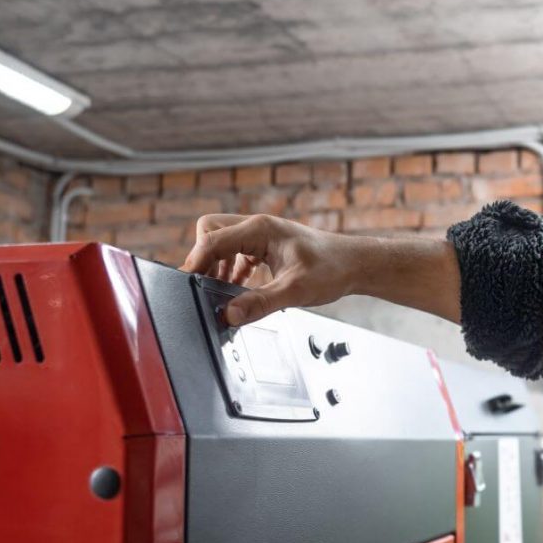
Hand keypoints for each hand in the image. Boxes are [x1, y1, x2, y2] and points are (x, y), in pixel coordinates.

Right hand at [181, 214, 359, 325]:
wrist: (355, 264)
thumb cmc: (332, 269)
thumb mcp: (294, 291)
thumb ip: (259, 303)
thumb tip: (229, 315)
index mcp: (260, 229)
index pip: (211, 239)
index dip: (195, 262)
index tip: (187, 285)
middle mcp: (257, 227)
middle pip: (210, 233)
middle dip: (203, 259)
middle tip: (205, 287)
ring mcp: (261, 235)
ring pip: (222, 242)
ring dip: (216, 265)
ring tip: (220, 291)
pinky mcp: (266, 247)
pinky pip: (236, 252)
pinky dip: (230, 269)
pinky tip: (236, 289)